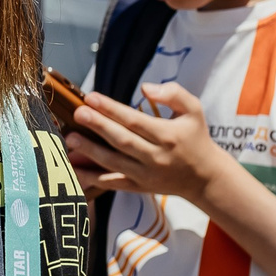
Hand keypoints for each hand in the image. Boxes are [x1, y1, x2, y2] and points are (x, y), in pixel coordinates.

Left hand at [62, 84, 228, 206]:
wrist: (205, 177)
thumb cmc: (196, 138)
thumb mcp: (194, 111)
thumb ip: (174, 94)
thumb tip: (146, 88)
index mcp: (168, 136)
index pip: (135, 121)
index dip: (111, 109)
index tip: (91, 97)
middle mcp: (156, 157)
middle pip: (122, 140)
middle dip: (98, 126)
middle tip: (77, 113)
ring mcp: (146, 175)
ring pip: (114, 163)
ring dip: (90, 151)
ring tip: (71, 138)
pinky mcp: (139, 187)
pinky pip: (113, 183)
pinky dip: (93, 178)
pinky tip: (74, 169)